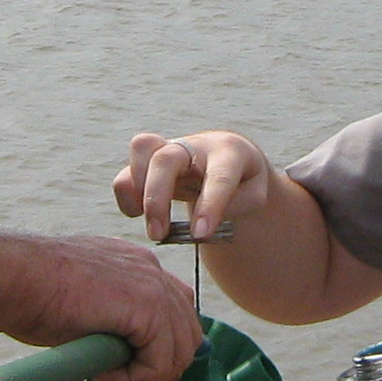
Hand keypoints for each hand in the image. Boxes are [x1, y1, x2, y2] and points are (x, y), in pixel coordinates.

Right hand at [4, 235, 204, 380]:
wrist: (14, 278)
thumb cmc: (33, 293)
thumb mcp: (85, 302)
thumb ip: (113, 316)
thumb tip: (123, 352)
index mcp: (137, 264)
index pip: (177, 310)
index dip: (158, 346)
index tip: (123, 361)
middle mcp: (151, 269)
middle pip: (189, 332)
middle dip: (161, 365)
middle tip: (122, 376)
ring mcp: (154, 286)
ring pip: (179, 352)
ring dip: (146, 375)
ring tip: (107, 372)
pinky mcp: (148, 308)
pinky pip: (160, 363)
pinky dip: (135, 379)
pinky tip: (103, 370)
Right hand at [113, 130, 273, 242]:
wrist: (226, 159)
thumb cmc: (242, 181)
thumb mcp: (255, 195)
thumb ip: (237, 206)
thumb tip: (198, 221)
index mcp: (229, 151)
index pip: (219, 176)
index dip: (210, 205)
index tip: (200, 234)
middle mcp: (194, 146)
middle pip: (166, 158)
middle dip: (156, 198)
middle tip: (158, 234)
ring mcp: (168, 150)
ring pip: (141, 149)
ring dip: (137, 189)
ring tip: (152, 223)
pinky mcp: (147, 164)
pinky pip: (126, 173)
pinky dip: (127, 197)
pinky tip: (140, 215)